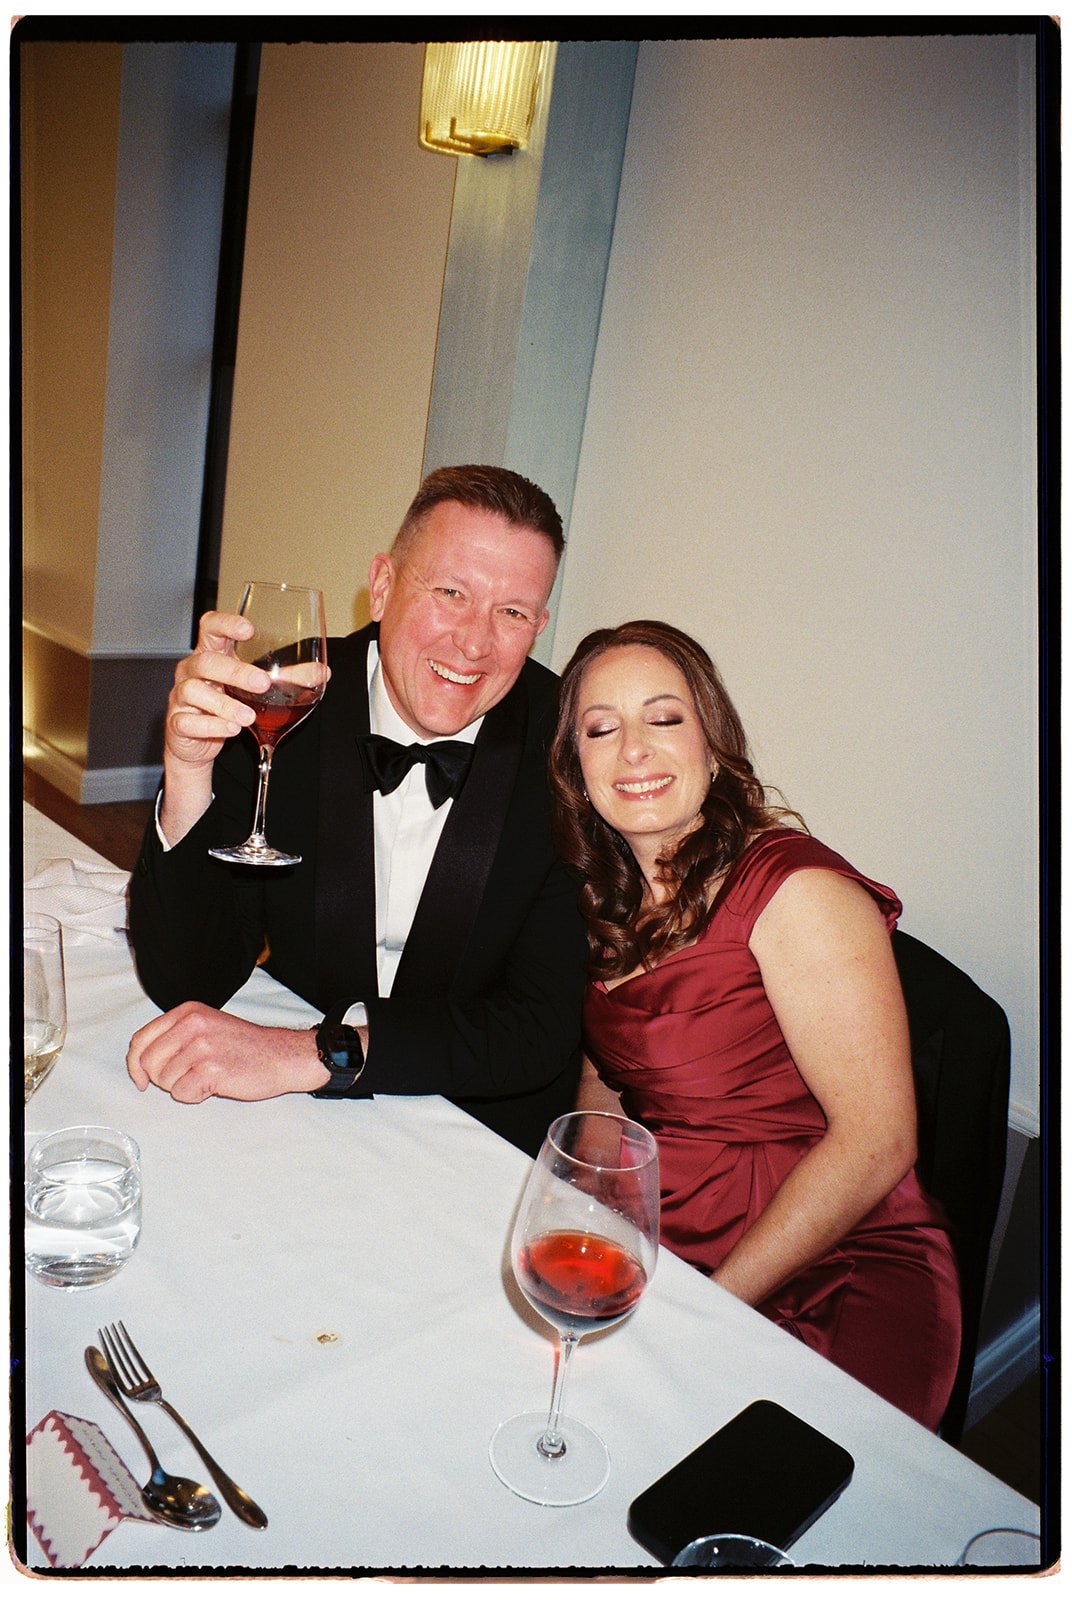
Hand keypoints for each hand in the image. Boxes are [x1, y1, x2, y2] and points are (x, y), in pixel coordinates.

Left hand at [127, 1002, 328, 1102]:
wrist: (280, 1056)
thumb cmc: (243, 1046)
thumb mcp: (206, 1026)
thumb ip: (175, 1036)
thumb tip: (140, 1061)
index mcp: (187, 1012)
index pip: (141, 1039)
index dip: (136, 1064)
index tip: (141, 1079)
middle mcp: (192, 1024)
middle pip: (148, 1062)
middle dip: (162, 1078)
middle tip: (186, 1078)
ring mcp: (202, 1046)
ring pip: (164, 1081)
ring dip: (182, 1087)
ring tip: (206, 1077)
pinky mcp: (211, 1069)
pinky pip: (182, 1094)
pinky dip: (195, 1096)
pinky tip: (214, 1086)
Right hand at [164, 611, 272, 773]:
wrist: (196, 742)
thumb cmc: (225, 704)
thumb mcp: (257, 689)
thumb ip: (288, 679)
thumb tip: (322, 672)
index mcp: (212, 653)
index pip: (210, 627)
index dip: (226, 623)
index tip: (248, 629)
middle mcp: (192, 670)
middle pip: (206, 661)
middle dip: (235, 671)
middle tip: (262, 684)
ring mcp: (181, 696)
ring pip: (194, 691)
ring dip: (224, 704)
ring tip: (247, 716)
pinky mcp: (178, 723)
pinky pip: (188, 721)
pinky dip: (212, 726)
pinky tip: (230, 729)